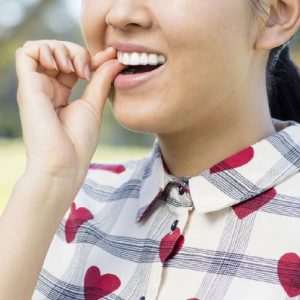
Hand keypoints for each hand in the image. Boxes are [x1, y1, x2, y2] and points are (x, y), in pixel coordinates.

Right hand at [15, 40, 125, 185]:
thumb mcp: (94, 105)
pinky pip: (26, 53)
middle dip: (76, 51)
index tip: (110, 58)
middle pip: (56, 52)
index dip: (89, 56)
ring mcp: (35, 87)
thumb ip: (101, 80)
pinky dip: (46, 50)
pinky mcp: (27, 86)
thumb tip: (114, 59)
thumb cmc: (78, 141)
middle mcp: (46, 88)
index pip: (71, 63)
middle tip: (88, 69)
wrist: (64, 162)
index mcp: (60, 94)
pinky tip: (64, 66)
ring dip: (62, 49)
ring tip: (76, 69)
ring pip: (41, 48)